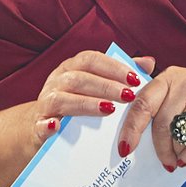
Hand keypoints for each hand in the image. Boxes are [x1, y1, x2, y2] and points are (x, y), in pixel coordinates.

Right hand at [30, 51, 157, 145]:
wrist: (42, 126)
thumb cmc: (77, 101)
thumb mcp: (97, 85)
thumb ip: (121, 74)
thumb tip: (148, 63)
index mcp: (72, 67)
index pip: (91, 60)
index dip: (113, 67)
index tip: (135, 79)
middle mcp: (57, 80)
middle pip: (79, 78)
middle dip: (106, 86)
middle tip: (128, 96)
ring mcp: (45, 102)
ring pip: (62, 98)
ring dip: (85, 103)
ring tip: (108, 110)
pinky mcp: (37, 126)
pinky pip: (40, 124)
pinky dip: (47, 125)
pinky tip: (57, 127)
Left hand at [117, 66, 185, 169]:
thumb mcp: (179, 94)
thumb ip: (153, 101)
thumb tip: (118, 120)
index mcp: (171, 76)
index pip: (143, 102)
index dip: (131, 128)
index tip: (125, 149)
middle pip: (163, 122)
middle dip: (160, 147)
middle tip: (163, 161)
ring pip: (182, 134)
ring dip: (177, 151)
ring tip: (179, 155)